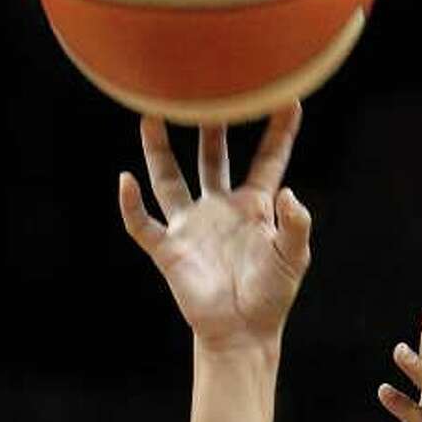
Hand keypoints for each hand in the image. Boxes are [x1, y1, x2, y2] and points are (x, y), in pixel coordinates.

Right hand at [118, 104, 311, 349]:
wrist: (242, 334)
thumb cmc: (271, 297)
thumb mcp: (293, 258)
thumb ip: (296, 225)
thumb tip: (290, 192)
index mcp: (253, 207)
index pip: (267, 160)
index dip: (278, 131)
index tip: (287, 97)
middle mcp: (219, 208)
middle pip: (211, 156)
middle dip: (209, 124)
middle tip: (205, 87)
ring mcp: (191, 226)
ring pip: (168, 178)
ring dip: (158, 150)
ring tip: (151, 114)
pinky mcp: (169, 250)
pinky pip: (143, 223)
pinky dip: (131, 204)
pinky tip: (125, 182)